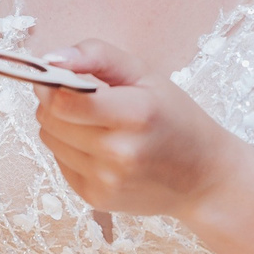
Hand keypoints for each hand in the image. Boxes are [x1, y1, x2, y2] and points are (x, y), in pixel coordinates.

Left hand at [35, 41, 250, 223]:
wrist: (203, 177)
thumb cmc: (175, 118)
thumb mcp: (146, 74)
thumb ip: (97, 56)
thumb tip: (50, 59)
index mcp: (136, 114)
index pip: (64, 101)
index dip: (52, 85)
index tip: (57, 77)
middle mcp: (119, 153)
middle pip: (50, 120)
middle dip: (54, 102)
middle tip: (77, 96)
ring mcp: (107, 180)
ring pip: (49, 140)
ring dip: (61, 126)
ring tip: (93, 122)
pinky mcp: (97, 198)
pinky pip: (60, 163)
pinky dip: (71, 150)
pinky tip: (99, 147)